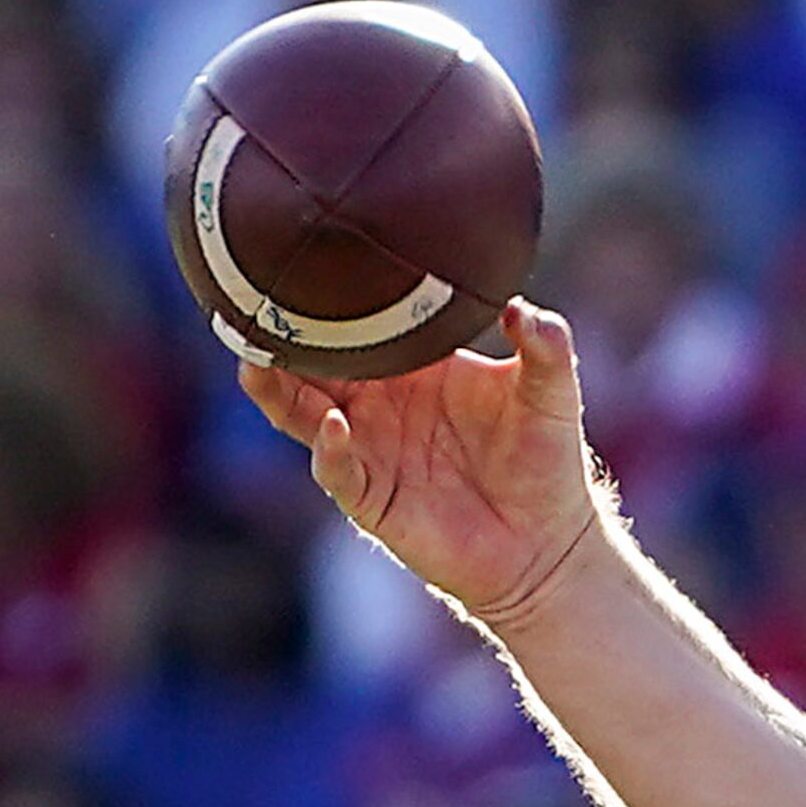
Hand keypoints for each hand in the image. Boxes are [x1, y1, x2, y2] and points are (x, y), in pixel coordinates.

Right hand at [238, 299, 604, 624]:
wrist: (549, 542)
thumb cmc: (546, 460)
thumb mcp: (552, 395)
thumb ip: (546, 348)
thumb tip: (523, 308)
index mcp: (409, 368)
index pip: (355, 327)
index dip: (324, 303)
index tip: (297, 264)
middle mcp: (375, 404)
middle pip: (309, 365)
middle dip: (278, 339)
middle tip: (253, 307)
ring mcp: (367, 450)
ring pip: (302, 413)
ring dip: (277, 389)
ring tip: (259, 362)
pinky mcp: (370, 498)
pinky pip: (336, 470)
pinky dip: (329, 449)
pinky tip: (334, 427)